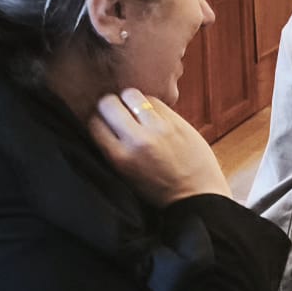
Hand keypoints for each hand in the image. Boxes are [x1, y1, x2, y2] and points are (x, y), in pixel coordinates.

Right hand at [88, 88, 230, 205]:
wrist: (197, 195)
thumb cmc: (158, 189)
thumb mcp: (126, 175)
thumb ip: (112, 149)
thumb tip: (102, 122)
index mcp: (119, 157)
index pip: (94, 123)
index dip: (97, 119)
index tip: (103, 121)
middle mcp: (137, 140)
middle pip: (108, 103)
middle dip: (108, 105)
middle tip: (115, 111)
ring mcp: (159, 128)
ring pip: (131, 95)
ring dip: (129, 100)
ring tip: (134, 109)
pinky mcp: (177, 121)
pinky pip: (155, 100)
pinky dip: (150, 104)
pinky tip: (152, 114)